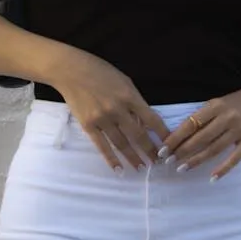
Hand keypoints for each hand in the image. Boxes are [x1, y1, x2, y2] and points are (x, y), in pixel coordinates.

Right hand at [52, 48, 171, 174]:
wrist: (71, 70)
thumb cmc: (101, 72)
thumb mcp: (124, 81)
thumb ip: (134, 101)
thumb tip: (144, 122)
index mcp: (129, 96)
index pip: (152, 119)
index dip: (162, 134)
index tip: (169, 145)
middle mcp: (117, 109)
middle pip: (138, 135)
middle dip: (150, 151)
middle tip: (158, 162)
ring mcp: (102, 119)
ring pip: (121, 144)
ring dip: (133, 158)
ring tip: (141, 167)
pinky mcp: (88, 125)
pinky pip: (102, 146)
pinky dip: (111, 160)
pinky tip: (119, 169)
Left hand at [157, 87, 240, 180]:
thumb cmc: (233, 104)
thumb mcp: (216, 103)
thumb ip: (202, 117)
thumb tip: (178, 136)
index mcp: (216, 105)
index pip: (191, 123)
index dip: (176, 137)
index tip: (163, 148)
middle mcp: (227, 117)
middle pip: (201, 137)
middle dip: (183, 150)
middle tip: (169, 161)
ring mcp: (240, 130)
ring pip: (215, 149)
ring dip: (197, 160)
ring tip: (182, 168)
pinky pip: (235, 158)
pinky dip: (223, 169)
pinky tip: (212, 178)